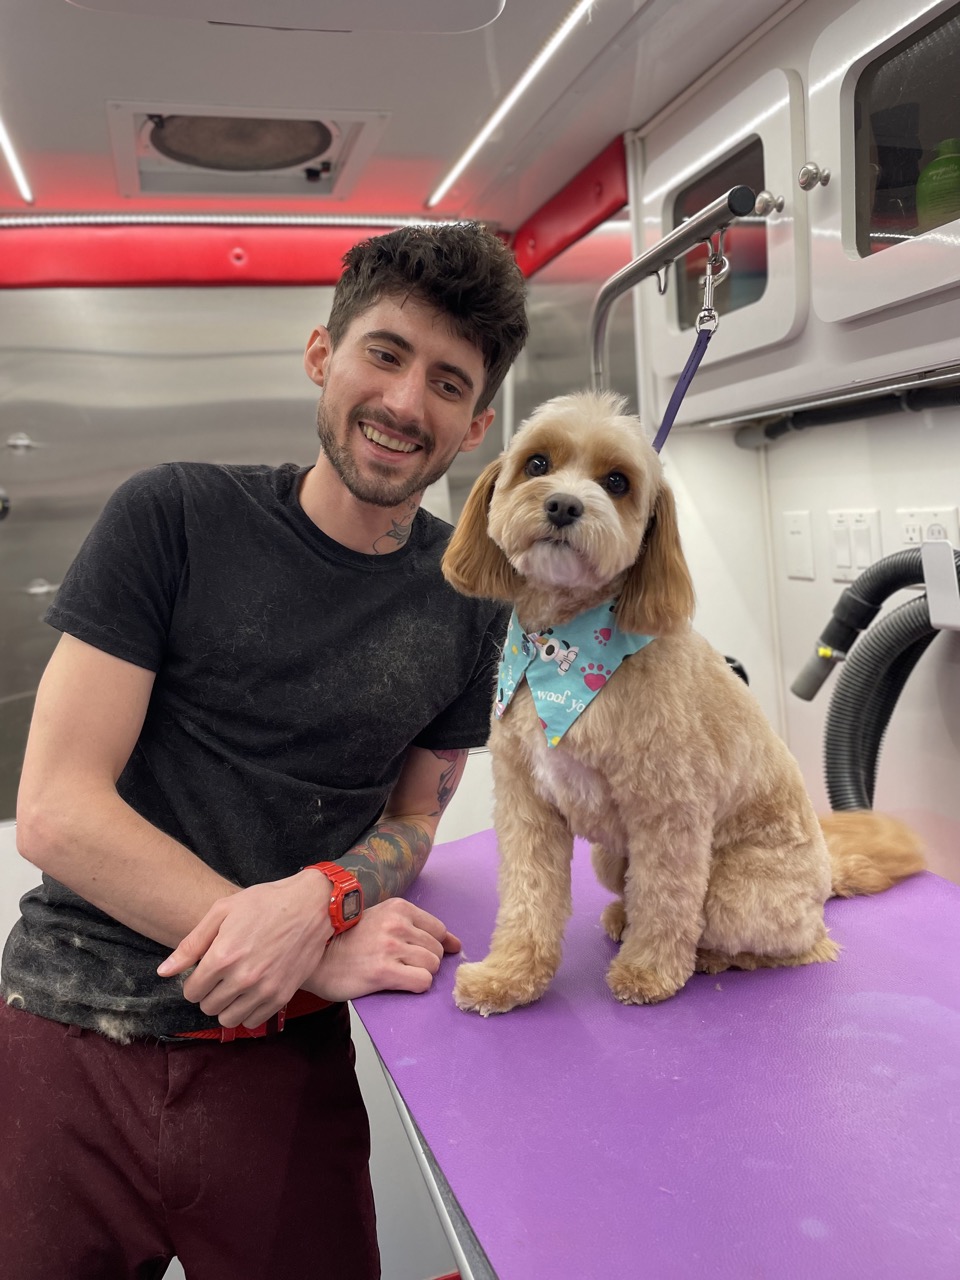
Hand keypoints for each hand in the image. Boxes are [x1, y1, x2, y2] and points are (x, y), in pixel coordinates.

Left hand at [157, 870, 332, 1028]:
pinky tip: (252, 992)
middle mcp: (242, 977)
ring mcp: (264, 989)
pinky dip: (248, 1011)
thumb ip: (191, 944)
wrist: (312, 905)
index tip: (205, 970)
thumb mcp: (222, 911)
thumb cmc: (266, 903)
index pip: (191, 991)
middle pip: (208, 1007)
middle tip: (221, 975)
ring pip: (228, 1019)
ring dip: (227, 1005)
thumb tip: (164, 972)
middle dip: (209, 992)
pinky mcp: (282, 996)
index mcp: (223, 956)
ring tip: (235, 986)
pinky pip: (253, 1021)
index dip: (194, 981)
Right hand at [306, 899, 460, 1002]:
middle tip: (403, 965)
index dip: (435, 945)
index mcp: (398, 908)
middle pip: (437, 950)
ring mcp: (390, 947)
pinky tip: (399, 983)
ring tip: (399, 974)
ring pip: (433, 965)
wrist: (317, 957)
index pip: (438, 929)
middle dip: (426, 961)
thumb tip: (456, 944)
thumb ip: (416, 927)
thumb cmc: (348, 940)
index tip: (424, 954)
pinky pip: (422, 981)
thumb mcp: (381, 920)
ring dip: (421, 974)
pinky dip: (416, 986)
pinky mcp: (384, 972)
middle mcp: (396, 924)